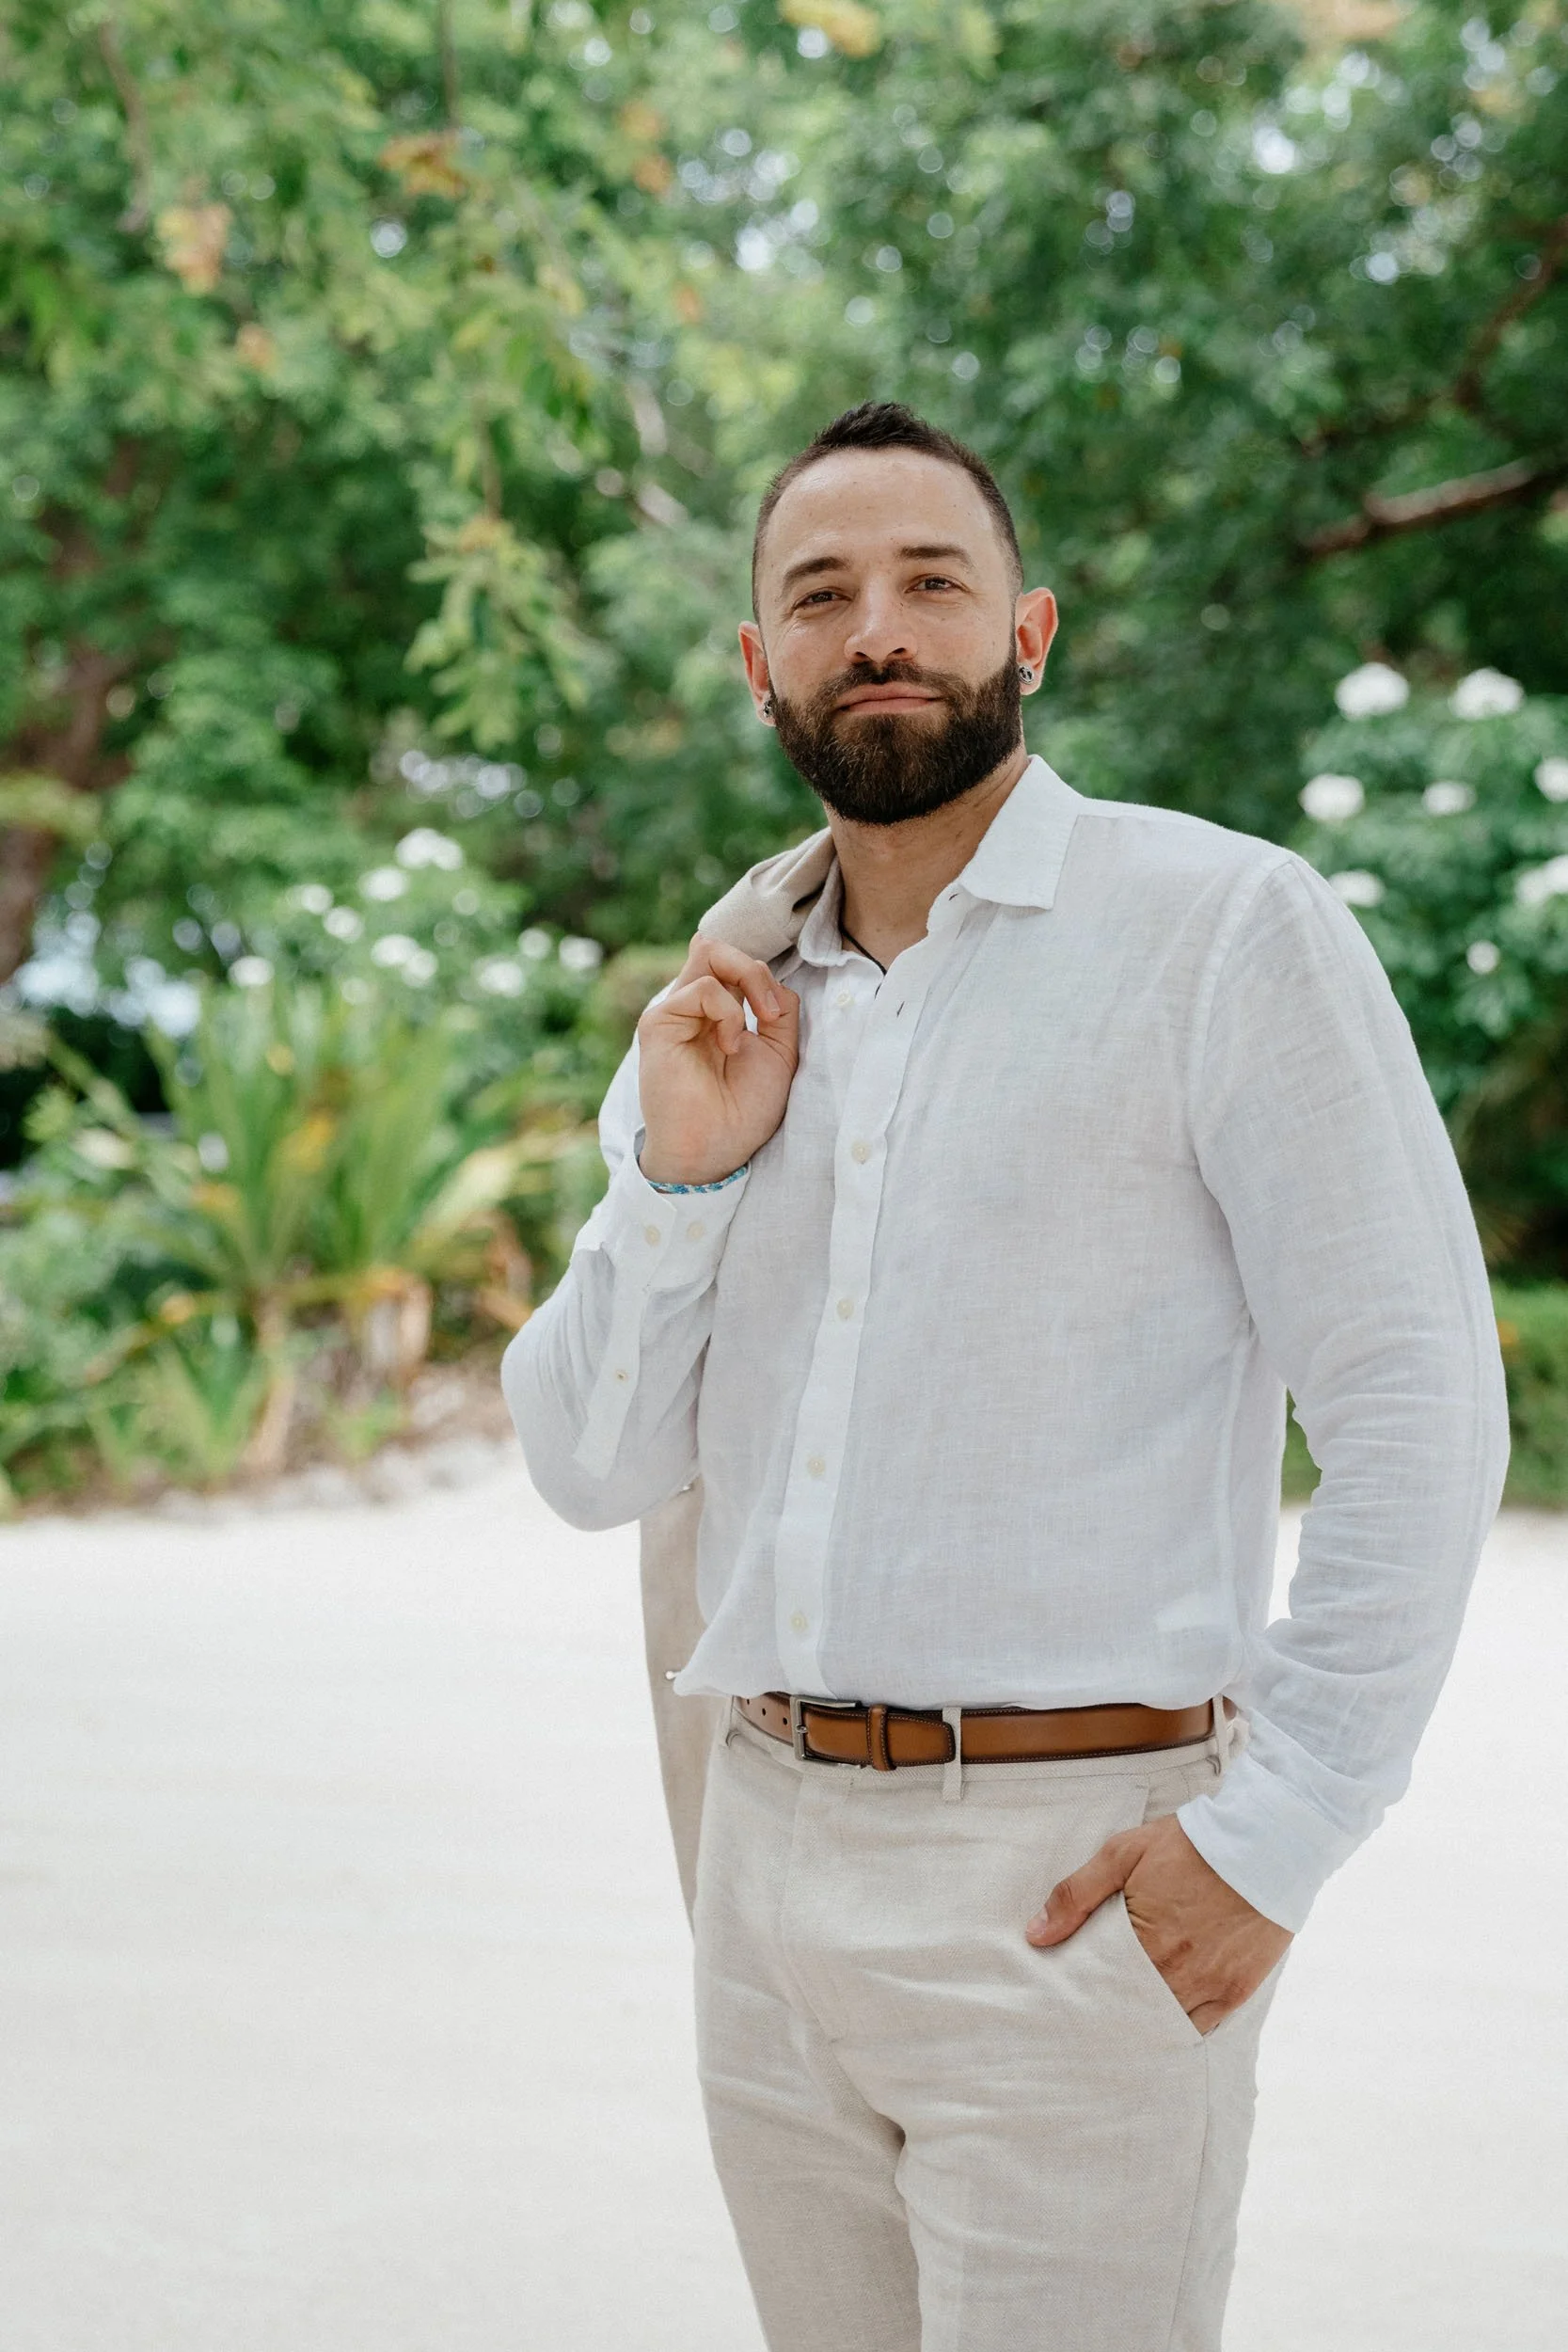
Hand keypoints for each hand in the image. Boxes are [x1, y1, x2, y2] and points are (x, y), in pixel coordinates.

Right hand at [637, 935, 799, 1186]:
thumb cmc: (743, 1112)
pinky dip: (729, 1011)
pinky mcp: (659, 1023)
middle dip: (755, 967)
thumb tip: (771, 977)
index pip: (731, 963)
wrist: (716, 1150)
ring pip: (710, 952)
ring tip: (759, 1023)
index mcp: (717, 1014)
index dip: (760, 973)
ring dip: (751, 981)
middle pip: (718, 949)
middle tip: (771, 1011)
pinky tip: (731, 1044)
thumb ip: (778, 1011)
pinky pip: (702, 988)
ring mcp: (674, 1013)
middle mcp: (692, 1009)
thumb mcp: (778, 1053)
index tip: (777, 1013)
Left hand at [1024, 1814, 1292, 2034]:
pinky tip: (1161, 2025)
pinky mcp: (1235, 1991)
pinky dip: (1177, 2028)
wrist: (1265, 1843)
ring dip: (1140, 2022)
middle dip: (1106, 2011)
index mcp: (1141, 1940)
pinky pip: (1199, 2027)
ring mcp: (1207, 1985)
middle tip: (1086, 2017)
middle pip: (1126, 2008)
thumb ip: (1076, 1894)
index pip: (1096, 1984)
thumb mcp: (1123, 1853)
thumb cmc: (1189, 1845)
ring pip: (1160, 2022)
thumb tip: (1035, 1935)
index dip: (1080, 1992)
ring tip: (1118, 2022)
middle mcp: (1173, 1972)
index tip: (1064, 1998)